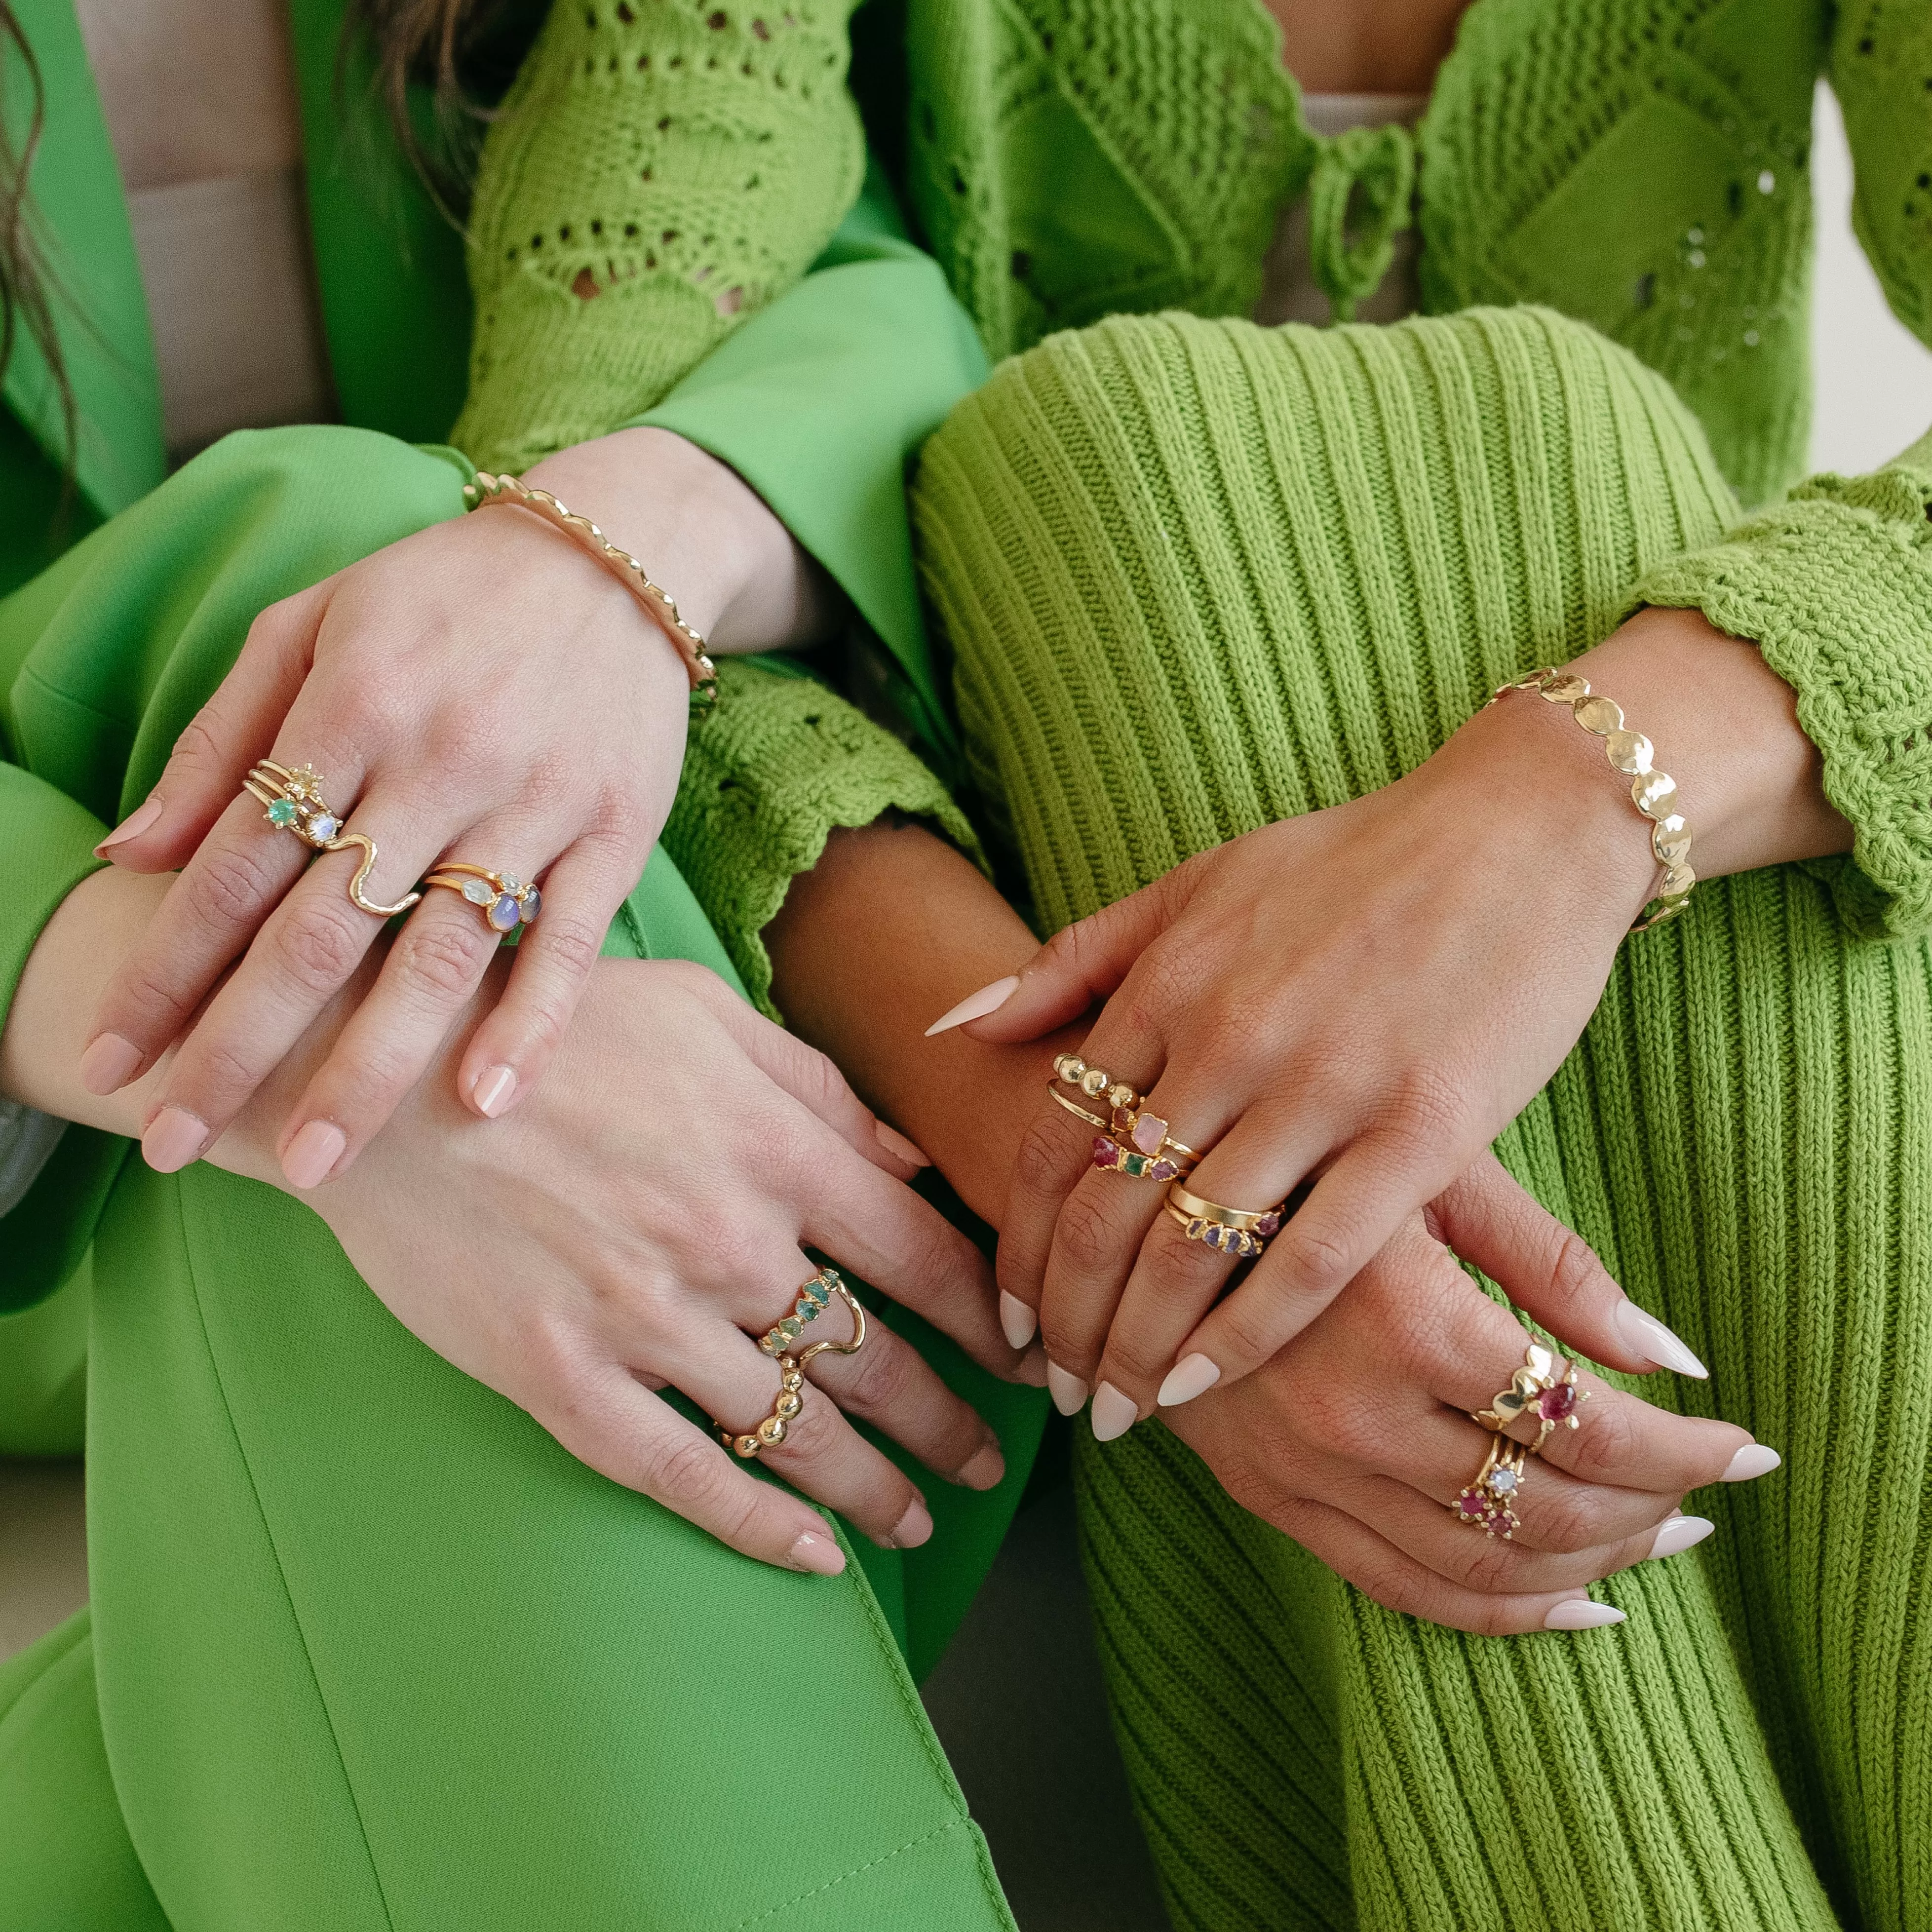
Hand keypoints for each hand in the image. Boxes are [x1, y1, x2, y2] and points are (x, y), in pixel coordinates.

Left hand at [80, 427, 833, 1190]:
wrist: (615, 555)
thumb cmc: (444, 594)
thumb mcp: (310, 626)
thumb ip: (221, 742)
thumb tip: (124, 855)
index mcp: (349, 706)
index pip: (235, 865)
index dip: (165, 969)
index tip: (110, 1060)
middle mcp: (437, 761)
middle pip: (321, 930)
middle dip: (240, 1047)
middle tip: (175, 1144)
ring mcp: (534, 802)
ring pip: (440, 953)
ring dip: (371, 1065)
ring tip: (312, 1163)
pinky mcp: (615, 830)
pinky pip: (571, 940)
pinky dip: (530, 1022)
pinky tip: (484, 1102)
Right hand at [210, 954, 1030, 1569]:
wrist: (380, 1077)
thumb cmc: (553, 1026)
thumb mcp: (703, 1012)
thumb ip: (817, 1085)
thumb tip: (911, 1153)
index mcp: (773, 1147)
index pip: (922, 1256)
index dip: (990, 1318)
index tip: (1028, 1356)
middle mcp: (727, 1242)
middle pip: (876, 1358)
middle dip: (948, 1419)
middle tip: (991, 1465)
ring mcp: (644, 1318)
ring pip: (794, 1430)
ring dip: (874, 1487)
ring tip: (920, 1519)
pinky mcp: (561, 1378)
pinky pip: (681, 1475)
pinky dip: (757, 1525)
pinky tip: (814, 1559)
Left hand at [945, 611, 1853, 1407]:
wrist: (1521, 832)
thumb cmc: (1352, 862)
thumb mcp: (1195, 881)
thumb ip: (1075, 957)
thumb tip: (955, 1023)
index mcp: (1168, 982)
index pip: (1056, 1139)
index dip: (1020, 1244)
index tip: (1007, 1316)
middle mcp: (1228, 1038)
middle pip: (1108, 1211)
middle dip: (1067, 1318)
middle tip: (1051, 1388)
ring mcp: (1324, 1085)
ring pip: (1194, 1248)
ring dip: (1138, 1346)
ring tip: (1114, 1409)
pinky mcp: (1422, 1129)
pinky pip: (1314, 1258)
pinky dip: (1246, 1335)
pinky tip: (1205, 1387)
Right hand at [1159, 1169, 1775, 1633]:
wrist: (1128, 1191)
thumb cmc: (1296, 1153)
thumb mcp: (1428, 1170)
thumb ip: (1553, 1264)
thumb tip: (1675, 1354)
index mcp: (1403, 1317)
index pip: (1585, 1424)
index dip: (1683, 1449)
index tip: (1744, 1449)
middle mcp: (1351, 1412)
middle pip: (1546, 1510)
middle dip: (1651, 1513)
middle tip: (1707, 1498)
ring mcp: (1301, 1468)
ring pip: (1480, 1568)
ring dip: (1591, 1570)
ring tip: (1653, 1544)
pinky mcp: (1265, 1497)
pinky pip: (1399, 1591)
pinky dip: (1497, 1616)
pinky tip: (1569, 1604)